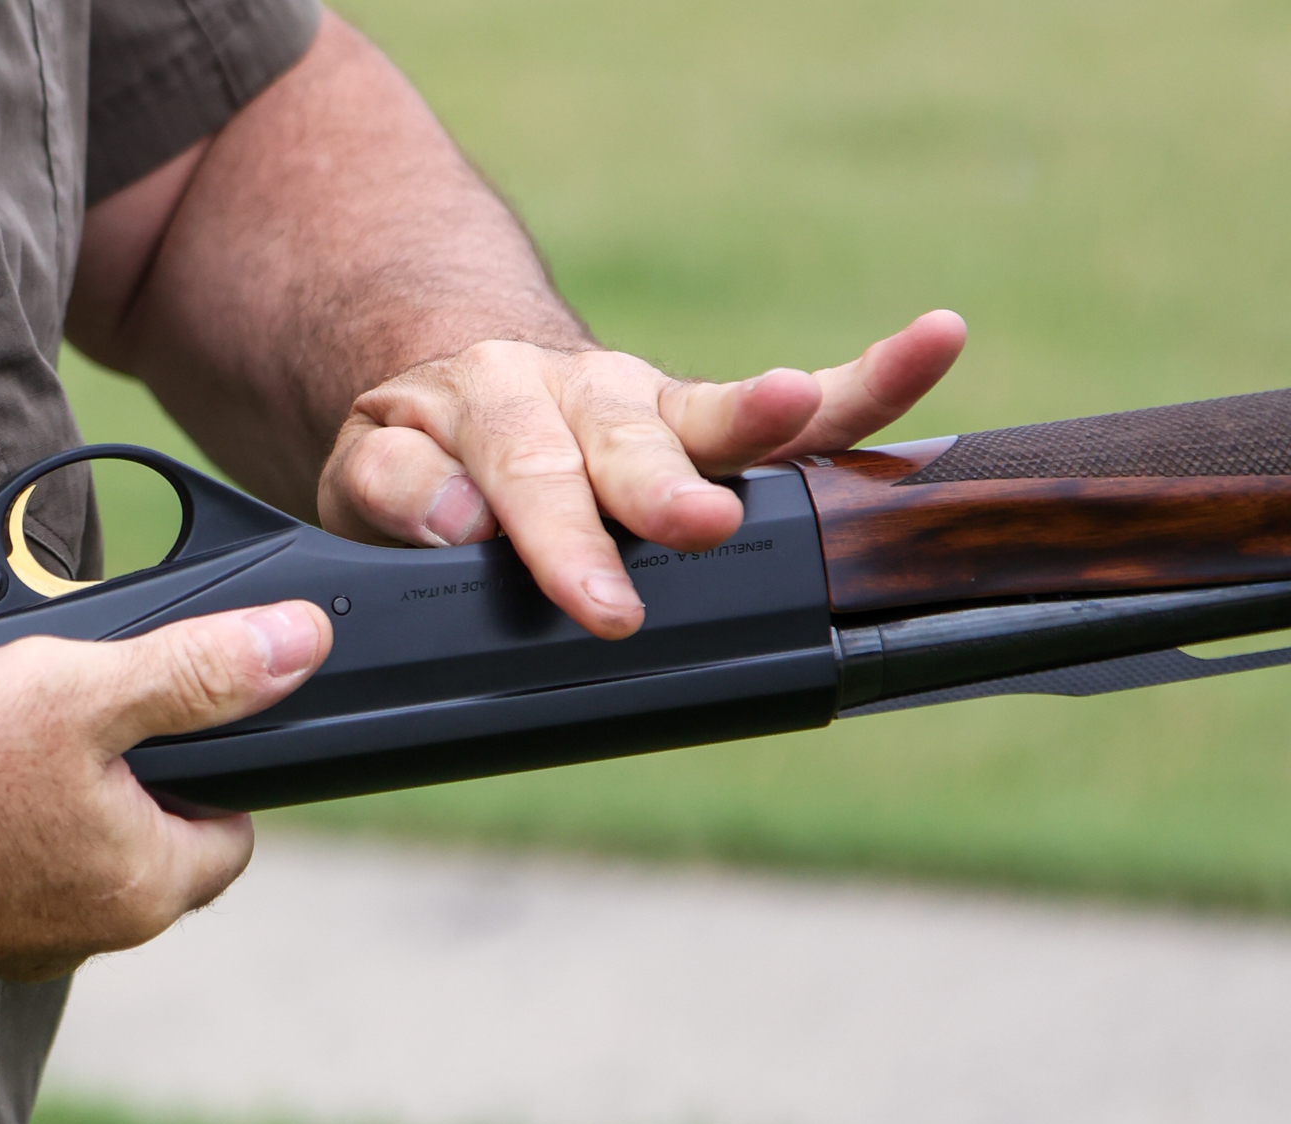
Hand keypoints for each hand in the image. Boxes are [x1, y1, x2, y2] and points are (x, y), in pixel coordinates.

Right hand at [0, 599, 331, 983]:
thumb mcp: (77, 695)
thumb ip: (196, 674)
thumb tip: (302, 647)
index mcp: (135, 888)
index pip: (228, 827)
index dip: (216, 751)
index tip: (176, 694)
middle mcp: (70, 925)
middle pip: (117, 798)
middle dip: (73, 702)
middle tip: (37, 650)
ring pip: (15, 785)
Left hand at [317, 310, 966, 638]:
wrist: (453, 396)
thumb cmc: (415, 459)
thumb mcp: (362, 474)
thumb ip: (392, 488)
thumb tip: (459, 517)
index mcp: (482, 406)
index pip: (522, 482)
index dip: (561, 546)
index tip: (597, 604)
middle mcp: (572, 391)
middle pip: (619, 445)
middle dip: (659, 492)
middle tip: (697, 527)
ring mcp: (644, 402)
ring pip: (711, 412)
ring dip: (764, 413)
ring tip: (800, 399)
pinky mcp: (701, 419)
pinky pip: (792, 407)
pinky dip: (863, 383)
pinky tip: (937, 343)